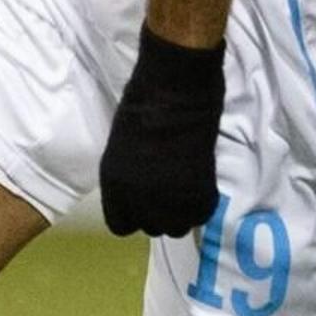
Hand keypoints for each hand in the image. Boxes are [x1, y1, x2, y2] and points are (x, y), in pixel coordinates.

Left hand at [99, 29, 225, 237]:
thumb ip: (131, 174)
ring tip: (186, 187)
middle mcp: (137, 200)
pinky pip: (200, 214)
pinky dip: (202, 202)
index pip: (120, 225)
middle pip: (151, 228)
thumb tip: (144, 185)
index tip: (146, 201)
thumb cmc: (146, 102)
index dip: (136, 214)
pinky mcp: (198, 193)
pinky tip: (200, 181)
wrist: (176, 88)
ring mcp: (168, 200)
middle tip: (170, 189)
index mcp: (113, 185)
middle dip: (160, 213)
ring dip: (181, 211)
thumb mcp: (123, 147)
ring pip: (176, 227)